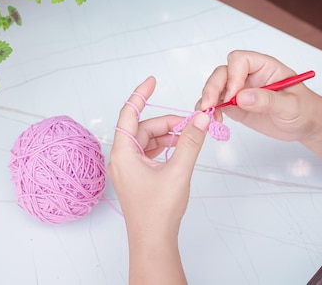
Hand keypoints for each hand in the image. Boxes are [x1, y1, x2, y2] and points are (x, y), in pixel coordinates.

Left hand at [108, 76, 208, 284]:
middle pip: (142, 128)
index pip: (129, 114)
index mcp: (123, 153)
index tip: (152, 81)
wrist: (153, 241)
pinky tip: (178, 149)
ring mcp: (127, 168)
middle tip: (192, 123)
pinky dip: (162, 147)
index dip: (140, 95)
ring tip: (188, 136)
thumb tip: (200, 118)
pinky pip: (147, 153)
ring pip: (146, 141)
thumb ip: (190, 142)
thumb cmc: (158, 211)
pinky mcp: (135, 177)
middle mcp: (121, 158)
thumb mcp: (178, 171)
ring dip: (166, 136)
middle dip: (166, 123)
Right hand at [198, 50, 321, 141]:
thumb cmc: (305, 110)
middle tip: (211, 105)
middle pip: (222, 72)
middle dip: (213, 87)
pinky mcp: (234, 106)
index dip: (234, 75)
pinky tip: (213, 120)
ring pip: (215, 87)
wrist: (306, 125)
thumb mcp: (292, 106)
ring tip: (210, 116)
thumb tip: (242, 97)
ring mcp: (239, 90)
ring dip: (209, 99)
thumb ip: (268, 100)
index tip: (235, 94)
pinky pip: (216, 103)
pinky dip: (210, 111)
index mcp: (264, 67)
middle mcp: (248, 75)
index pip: (240, 60)